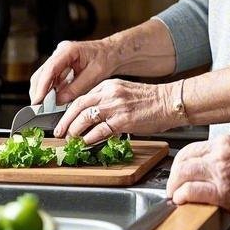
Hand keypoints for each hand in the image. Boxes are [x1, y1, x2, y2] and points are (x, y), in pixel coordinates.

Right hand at [29, 39, 111, 105]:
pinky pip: (51, 79)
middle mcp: (60, 52)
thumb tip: (59, 101)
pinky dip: (50, 90)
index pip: (50, 69)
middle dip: (39, 91)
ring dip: (44, 92)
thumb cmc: (106, 59)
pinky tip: (53, 100)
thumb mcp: (94, 75)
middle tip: (39, 108)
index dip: (42, 86)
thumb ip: (76, 88)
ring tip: (45, 107)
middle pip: (42, 73)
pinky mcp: (60, 65)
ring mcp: (59, 58)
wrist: (112, 53)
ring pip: (43, 77)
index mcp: (68, 50)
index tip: (38, 101)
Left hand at [53, 79, 174, 141]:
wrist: (170, 102)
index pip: (81, 98)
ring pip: (85, 118)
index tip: (64, 121)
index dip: (69, 112)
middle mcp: (110, 93)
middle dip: (66, 122)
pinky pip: (100, 130)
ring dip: (75, 131)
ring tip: (72, 139)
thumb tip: (92, 116)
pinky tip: (87, 142)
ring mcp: (116, 106)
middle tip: (60, 133)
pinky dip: (90, 138)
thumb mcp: (125, 93)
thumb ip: (108, 101)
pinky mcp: (123, 120)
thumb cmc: (151, 101)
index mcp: (108, 86)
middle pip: (78, 107)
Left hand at [166, 136, 229, 220]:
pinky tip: (181, 201)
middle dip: (173, 175)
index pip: (191, 149)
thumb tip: (218, 167)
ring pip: (183, 174)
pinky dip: (181, 196)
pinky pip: (191, 191)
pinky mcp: (222, 192)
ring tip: (174, 196)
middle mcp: (219, 153)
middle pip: (183, 160)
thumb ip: (229, 157)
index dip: (180, 163)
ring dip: (174, 186)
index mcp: (225, 143)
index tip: (179, 172)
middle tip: (172, 187)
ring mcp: (220, 172)